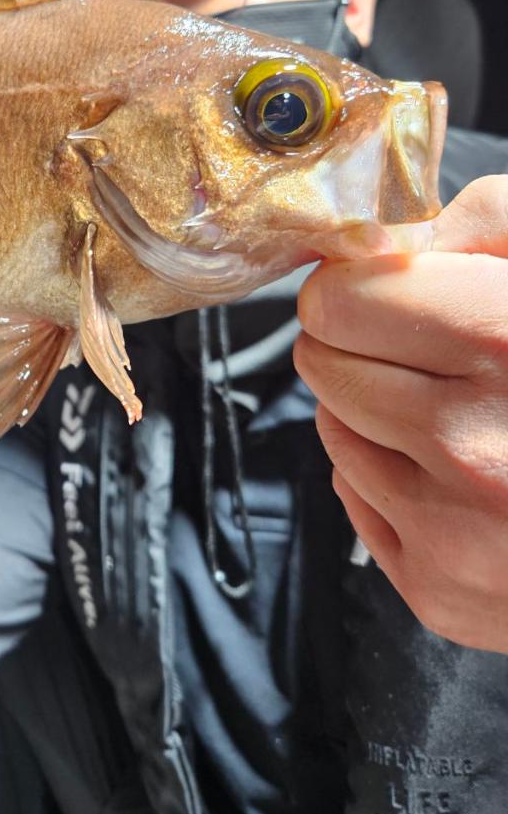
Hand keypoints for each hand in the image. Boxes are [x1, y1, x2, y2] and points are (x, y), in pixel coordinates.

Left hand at [294, 175, 507, 651]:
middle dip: (366, 344)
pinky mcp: (441, 594)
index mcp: (503, 344)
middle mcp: (474, 451)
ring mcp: (456, 535)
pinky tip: (468, 470)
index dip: (362, 287)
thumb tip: (383, 241)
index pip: (335, 302)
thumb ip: (483, 220)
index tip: (392, 289)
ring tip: (467, 411)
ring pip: (333, 428)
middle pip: (324, 362)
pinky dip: (394, 474)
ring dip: (377, 410)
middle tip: (437, 350)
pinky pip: (355, 494)